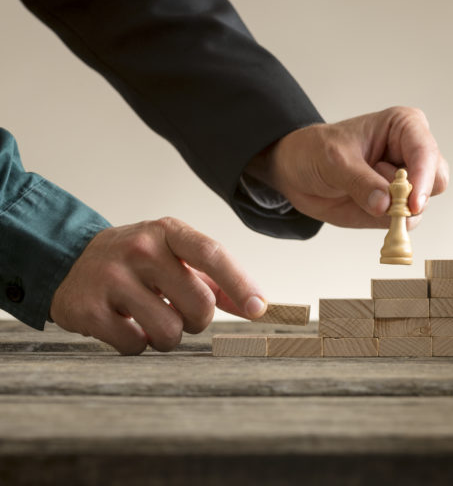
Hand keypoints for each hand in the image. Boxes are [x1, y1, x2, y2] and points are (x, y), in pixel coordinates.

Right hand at [50, 217, 265, 354]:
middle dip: (198, 319)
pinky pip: (135, 345)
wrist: (69, 261)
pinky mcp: (87, 309)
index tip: (258, 309)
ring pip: (169, 330)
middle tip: (180, 312)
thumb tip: (255, 307)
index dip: (240, 283)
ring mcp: (111, 278)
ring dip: (168, 337)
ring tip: (151, 319)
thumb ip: (215, 280)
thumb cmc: (137, 262)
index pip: (212, 254)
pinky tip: (125, 325)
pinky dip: (138, 344)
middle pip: (199, 303)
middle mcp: (139, 249)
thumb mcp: (175, 257)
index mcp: (167, 231)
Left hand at [247, 106, 448, 227]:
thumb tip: (386, 206)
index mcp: (404, 127)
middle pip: (437, 180)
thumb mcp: (333, 161)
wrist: (296, 171)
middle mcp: (412, 152)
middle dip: (412, 197)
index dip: (423, 178)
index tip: (411, 204)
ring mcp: (407, 180)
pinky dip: (386, 223)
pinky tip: (361, 207)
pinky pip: (405, 222)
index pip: (426, 153)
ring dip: (392, 210)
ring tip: (358, 194)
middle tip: (380, 202)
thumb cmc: (315, 151)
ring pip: (421, 205)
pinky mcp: (398, 204)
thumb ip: (361, 183)